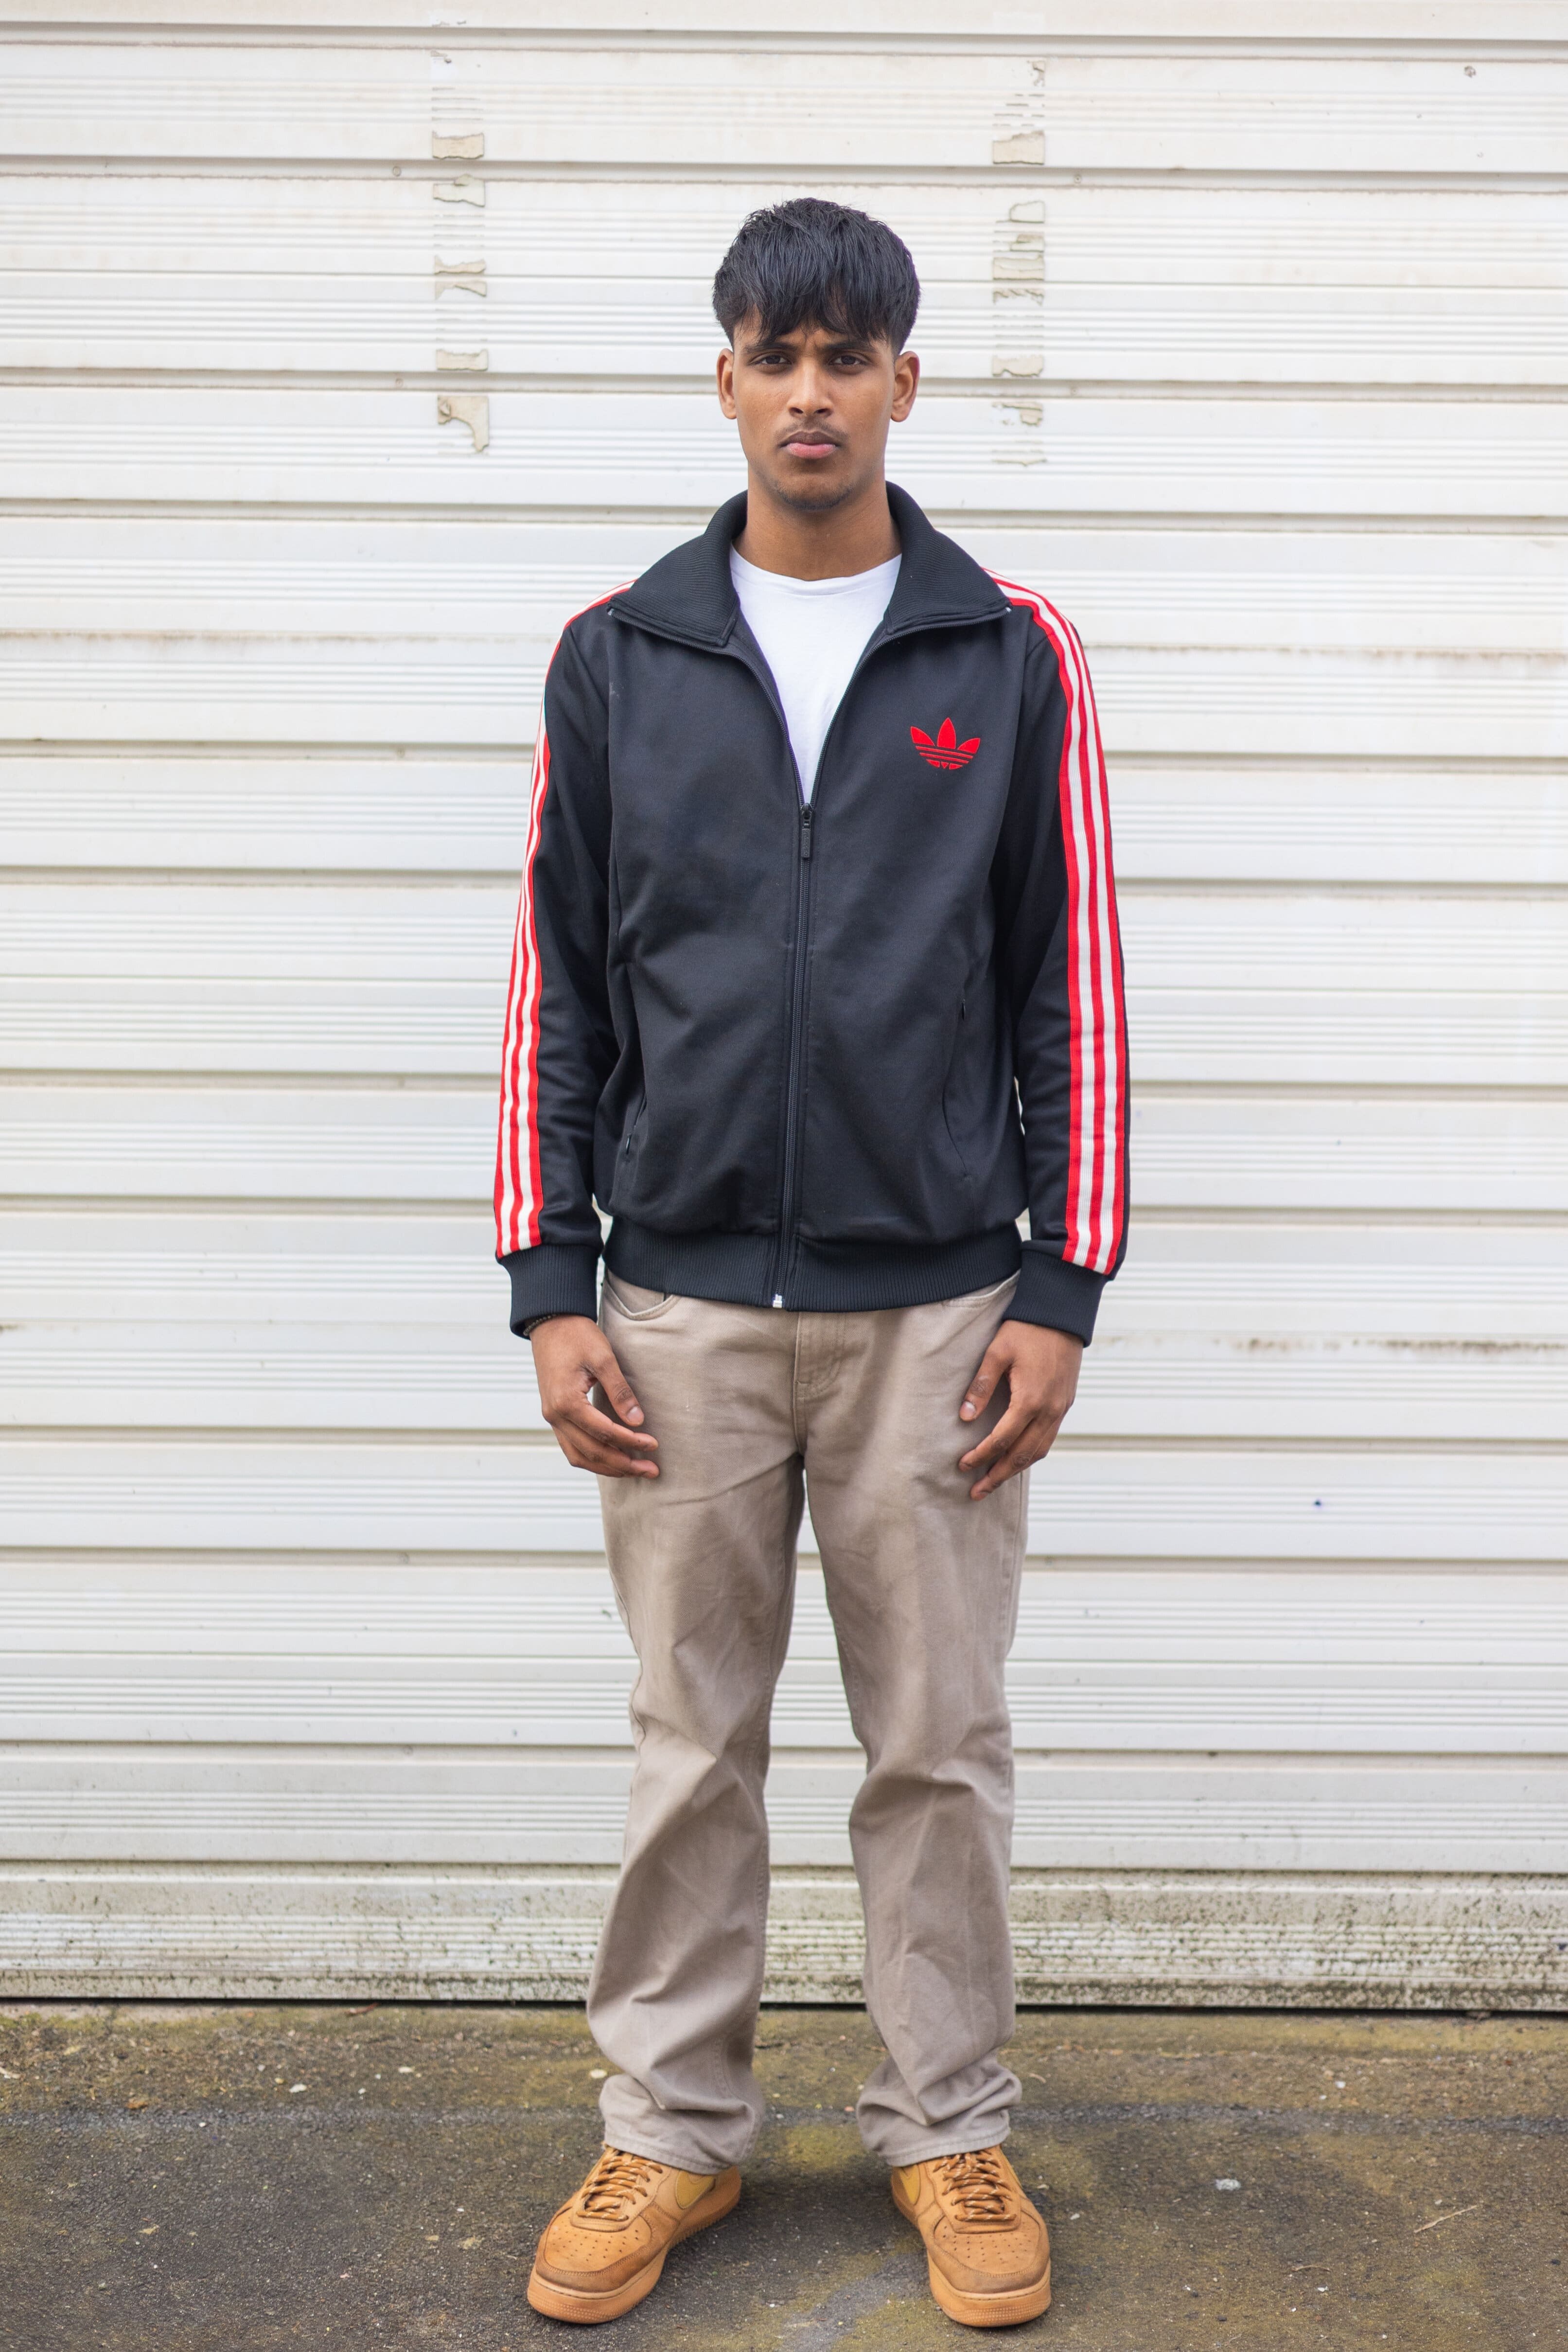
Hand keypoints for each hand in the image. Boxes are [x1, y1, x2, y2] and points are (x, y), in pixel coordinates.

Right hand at [532, 1315, 659, 1478]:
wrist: (550, 1322)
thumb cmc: (577, 1335)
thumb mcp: (603, 1358)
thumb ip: (620, 1391)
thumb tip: (637, 1421)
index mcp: (566, 1402)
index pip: (604, 1432)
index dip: (631, 1442)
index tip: (654, 1445)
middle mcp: (555, 1415)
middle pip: (591, 1452)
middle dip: (623, 1464)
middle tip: (650, 1470)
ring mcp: (552, 1417)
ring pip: (579, 1456)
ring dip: (607, 1467)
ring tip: (634, 1470)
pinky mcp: (554, 1415)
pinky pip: (572, 1447)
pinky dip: (592, 1457)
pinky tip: (612, 1458)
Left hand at [958, 1319, 1082, 1499]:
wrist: (1062, 1314)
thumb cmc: (1026, 1329)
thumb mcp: (996, 1352)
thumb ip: (981, 1386)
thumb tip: (966, 1418)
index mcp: (1030, 1400)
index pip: (1002, 1440)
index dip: (981, 1456)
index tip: (962, 1466)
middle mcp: (1049, 1410)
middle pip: (1022, 1455)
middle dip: (998, 1476)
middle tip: (976, 1493)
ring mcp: (1061, 1409)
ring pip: (1039, 1451)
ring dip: (1016, 1469)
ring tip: (994, 1481)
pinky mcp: (1065, 1403)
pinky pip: (1048, 1438)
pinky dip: (1032, 1454)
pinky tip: (1018, 1458)